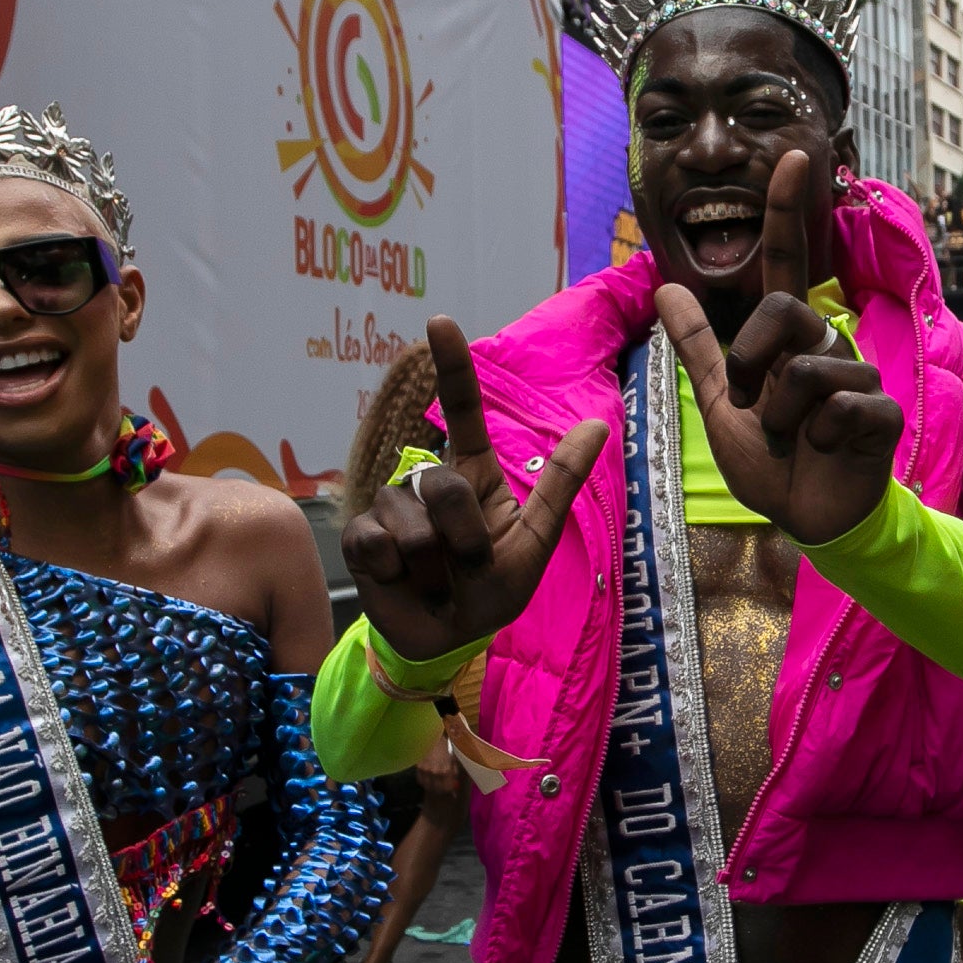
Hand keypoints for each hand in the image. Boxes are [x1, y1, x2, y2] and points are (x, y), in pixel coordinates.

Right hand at [340, 319, 608, 658]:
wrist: (448, 640)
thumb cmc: (492, 591)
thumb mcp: (535, 541)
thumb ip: (558, 482)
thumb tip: (600, 423)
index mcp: (473, 476)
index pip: (462, 411)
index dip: (452, 366)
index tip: (441, 321)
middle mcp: (428, 483)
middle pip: (444, 485)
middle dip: (464, 537)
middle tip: (469, 568)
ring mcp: (392, 509)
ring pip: (412, 523)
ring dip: (434, 567)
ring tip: (437, 582)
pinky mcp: (362, 539)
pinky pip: (377, 544)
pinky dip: (397, 575)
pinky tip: (401, 583)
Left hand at [652, 149, 901, 543]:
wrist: (811, 518)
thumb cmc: (772, 460)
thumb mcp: (723, 404)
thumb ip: (698, 347)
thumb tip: (663, 285)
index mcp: (789, 340)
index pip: (789, 262)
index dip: (786, 209)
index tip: (788, 155)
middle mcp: (827, 345)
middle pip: (785, 312)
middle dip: (753, 363)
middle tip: (756, 409)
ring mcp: (859, 377)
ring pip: (806, 374)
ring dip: (784, 421)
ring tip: (797, 442)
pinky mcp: (882, 413)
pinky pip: (840, 411)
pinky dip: (820, 441)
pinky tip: (829, 453)